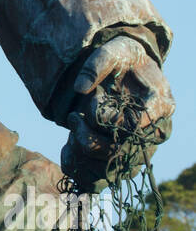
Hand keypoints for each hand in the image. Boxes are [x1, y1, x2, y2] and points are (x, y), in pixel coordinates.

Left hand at [61, 35, 173, 190]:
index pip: (133, 127)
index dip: (105, 117)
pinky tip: (69, 148)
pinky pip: (101, 179)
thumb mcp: (113, 51)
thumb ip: (96, 65)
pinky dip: (79, 168)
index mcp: (161, 105)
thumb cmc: (124, 60)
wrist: (129, 72)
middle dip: (88, 138)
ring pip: (110, 171)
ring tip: (70, 134)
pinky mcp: (126, 160)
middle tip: (72, 118)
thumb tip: (79, 88)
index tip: (90, 100)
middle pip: (120, 153)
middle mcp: (156, 133)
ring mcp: (142, 150)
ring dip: (81, 156)